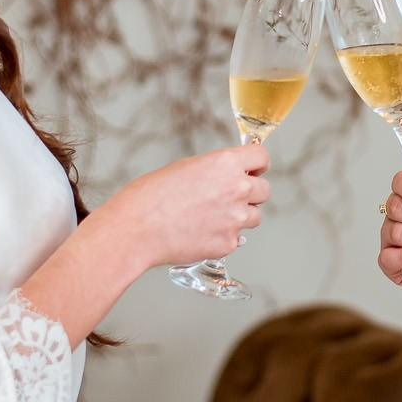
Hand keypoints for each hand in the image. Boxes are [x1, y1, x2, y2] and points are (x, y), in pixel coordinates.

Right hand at [85, 143, 270, 272]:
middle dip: (251, 192)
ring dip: (240, 216)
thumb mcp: (185, 168)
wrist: (136, 229)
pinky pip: (236, 239)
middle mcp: (237, 189)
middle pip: (264, 190)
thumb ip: (215, 171)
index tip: (252, 170)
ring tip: (212, 217)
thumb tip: (227, 177)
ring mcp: (235, 219)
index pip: (262, 157)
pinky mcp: (228, 244)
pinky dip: (223, 237)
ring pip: (255, 217)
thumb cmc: (150, 196)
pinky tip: (201, 233)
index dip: (256, 165)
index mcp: (225, 163)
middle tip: (229, 198)